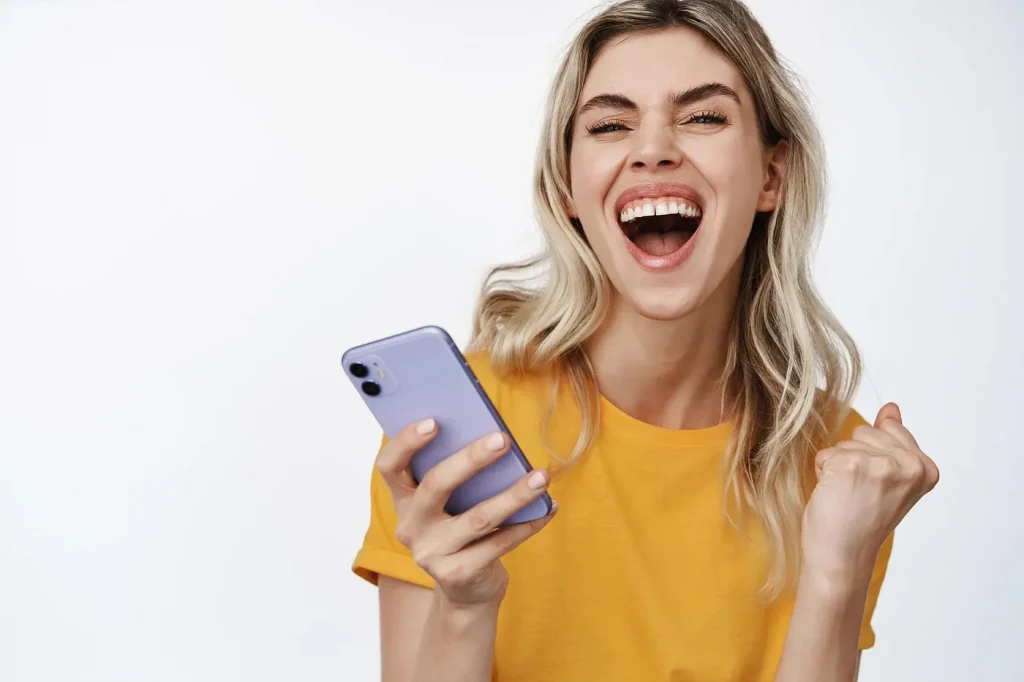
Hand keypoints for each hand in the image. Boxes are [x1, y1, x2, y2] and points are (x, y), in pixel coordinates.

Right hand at [375, 419, 556, 607]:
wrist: (465, 589)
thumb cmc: (461, 529)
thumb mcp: (450, 504)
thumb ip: (458, 475)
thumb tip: (494, 438)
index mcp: (403, 500)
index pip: (389, 466)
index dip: (405, 442)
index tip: (433, 421)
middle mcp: (411, 526)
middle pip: (436, 485)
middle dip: (471, 459)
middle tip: (503, 439)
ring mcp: (432, 553)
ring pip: (479, 518)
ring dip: (514, 494)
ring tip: (541, 476)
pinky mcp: (458, 574)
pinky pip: (500, 543)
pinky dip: (528, 523)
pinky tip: (548, 507)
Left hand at [802, 403, 938, 580]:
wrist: (842, 556)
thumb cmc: (861, 521)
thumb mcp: (888, 478)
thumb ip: (892, 440)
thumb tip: (891, 408)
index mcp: (926, 468)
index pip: (889, 429)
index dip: (873, 457)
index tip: (877, 488)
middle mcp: (910, 465)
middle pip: (865, 432)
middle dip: (855, 458)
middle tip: (860, 494)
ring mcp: (882, 464)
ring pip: (844, 443)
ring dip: (838, 466)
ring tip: (848, 496)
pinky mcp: (851, 464)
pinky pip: (826, 454)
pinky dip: (823, 473)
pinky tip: (834, 496)